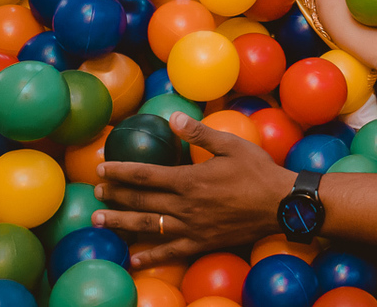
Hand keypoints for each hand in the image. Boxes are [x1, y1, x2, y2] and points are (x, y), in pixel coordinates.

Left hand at [92, 112, 295, 268]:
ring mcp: (191, 227)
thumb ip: (200, 133)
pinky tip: (134, 258)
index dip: (120, 172)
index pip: (145, 175)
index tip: (101, 169)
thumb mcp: (232, 145)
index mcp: (190, 180)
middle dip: (115, 195)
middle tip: (95, 192)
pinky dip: (150, 256)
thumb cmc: (259, 171)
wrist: (281, 204)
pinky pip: (170, 251)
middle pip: (141, 201)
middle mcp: (184, 206)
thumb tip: (174, 118)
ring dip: (121, 222)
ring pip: (148, 225)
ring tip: (99, 220)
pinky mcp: (201, 242)